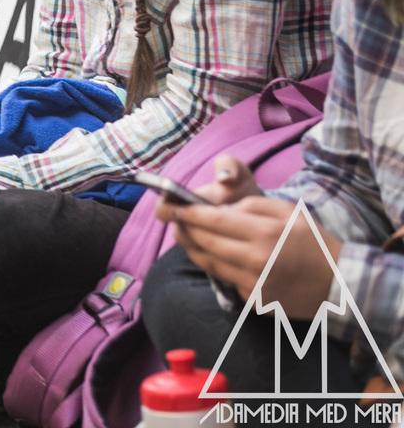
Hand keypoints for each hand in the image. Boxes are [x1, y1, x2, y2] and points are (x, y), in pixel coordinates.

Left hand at [163, 196, 342, 318]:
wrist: (341, 284)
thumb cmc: (314, 242)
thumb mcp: (287, 212)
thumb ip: (251, 206)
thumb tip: (217, 208)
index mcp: (263, 233)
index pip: (211, 221)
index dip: (185, 213)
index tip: (166, 206)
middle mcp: (254, 260)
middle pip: (204, 243)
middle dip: (184, 229)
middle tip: (171, 219)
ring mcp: (254, 284)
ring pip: (209, 264)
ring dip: (193, 248)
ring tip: (186, 235)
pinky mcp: (255, 301)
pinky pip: (227, 279)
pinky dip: (219, 267)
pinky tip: (217, 256)